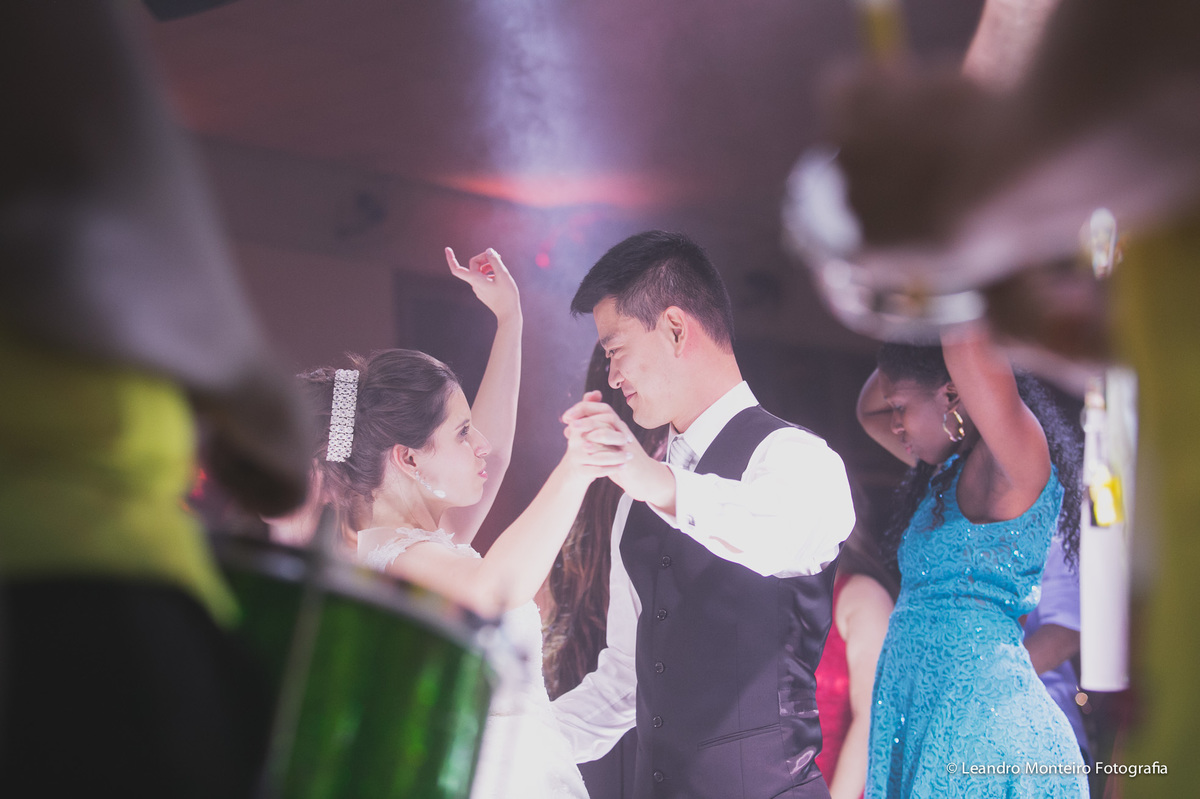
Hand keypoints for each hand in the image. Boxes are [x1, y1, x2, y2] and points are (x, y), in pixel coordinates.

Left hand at [445, 247, 521, 323]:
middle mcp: (474, 284)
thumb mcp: (503, 275)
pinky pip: (483, 278)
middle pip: (474, 265)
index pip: (456, 269)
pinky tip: (499, 275)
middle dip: (484, 258)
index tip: (447, 249)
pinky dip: (489, 272)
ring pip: (479, 271)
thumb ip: (495, 260)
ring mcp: (479, 289)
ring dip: (488, 265)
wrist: (509, 314)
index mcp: (476, 280)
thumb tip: (488, 250)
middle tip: (498, 256)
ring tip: (501, 266)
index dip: (451, 258)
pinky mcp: (484, 292)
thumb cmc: (507, 295)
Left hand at [561, 392, 674, 507]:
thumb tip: (568, 428)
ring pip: (611, 430)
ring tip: (579, 435)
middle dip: (586, 417)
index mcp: (615, 425)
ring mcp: (626, 443)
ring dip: (594, 430)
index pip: (600, 408)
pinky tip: (588, 449)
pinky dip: (601, 449)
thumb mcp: (604, 444)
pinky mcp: (628, 458)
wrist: (643, 477)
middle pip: (606, 414)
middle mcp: (621, 430)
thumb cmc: (620, 459)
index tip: (566, 416)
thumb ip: (588, 434)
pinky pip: (615, 450)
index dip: (583, 409)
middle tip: (570, 422)